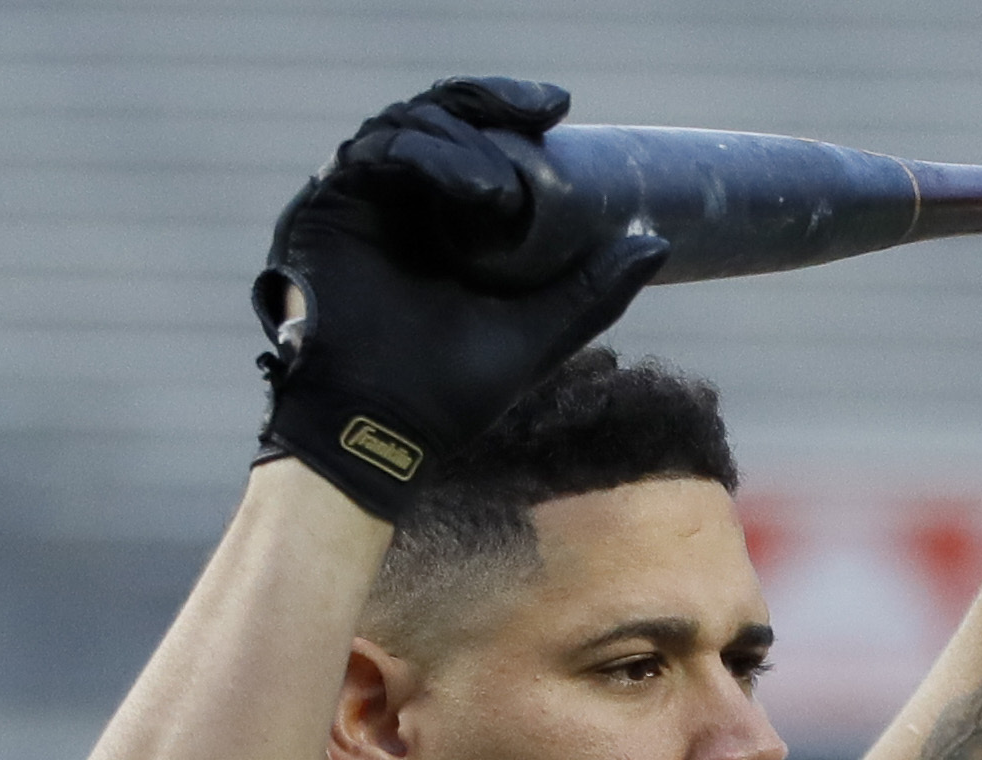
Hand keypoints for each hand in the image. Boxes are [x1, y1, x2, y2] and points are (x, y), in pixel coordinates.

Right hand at [252, 77, 667, 520]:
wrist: (379, 433)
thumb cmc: (448, 396)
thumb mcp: (536, 335)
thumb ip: (591, 292)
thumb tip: (656, 243)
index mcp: (441, 218)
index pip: (473, 137)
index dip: (510, 110)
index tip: (558, 109)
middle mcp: (397, 200)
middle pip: (441, 116)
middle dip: (492, 105)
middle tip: (542, 117)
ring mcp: (359, 200)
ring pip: (409, 127)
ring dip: (465, 144)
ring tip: (502, 193)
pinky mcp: (325, 207)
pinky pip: (373, 155)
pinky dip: (426, 157)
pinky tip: (475, 190)